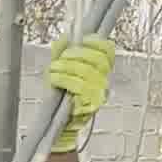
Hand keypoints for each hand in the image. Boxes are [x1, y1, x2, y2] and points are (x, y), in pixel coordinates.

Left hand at [47, 32, 115, 152]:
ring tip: (53, 70)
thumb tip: (65, 37)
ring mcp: (98, 95)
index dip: (96, 43)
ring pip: (87, 74)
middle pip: (97, 61)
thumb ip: (62, 53)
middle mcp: (103, 82)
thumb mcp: (61, 70)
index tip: (82, 40)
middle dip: (76, 55)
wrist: (59, 123)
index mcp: (100, 71)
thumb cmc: (61, 95)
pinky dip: (64, 80)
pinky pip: (79, 89)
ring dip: (66, 69)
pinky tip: (54, 80)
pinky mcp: (90, 107)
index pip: (107, 52)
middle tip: (61, 58)